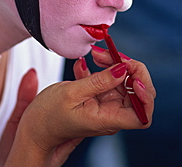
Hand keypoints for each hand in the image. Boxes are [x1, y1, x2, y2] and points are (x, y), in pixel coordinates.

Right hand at [5, 58, 154, 165]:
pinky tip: (87, 64)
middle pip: (136, 92)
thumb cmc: (49, 118)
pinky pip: (107, 79)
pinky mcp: (98, 96)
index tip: (133, 76)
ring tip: (96, 55)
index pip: (142, 114)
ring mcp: (106, 104)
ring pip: (122, 81)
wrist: (36, 127)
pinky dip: (100, 68)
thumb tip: (123, 69)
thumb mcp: (71, 94)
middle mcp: (111, 113)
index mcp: (107, 119)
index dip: (145, 94)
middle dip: (128, 68)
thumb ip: (99, 81)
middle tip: (111, 55)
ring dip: (112, 64)